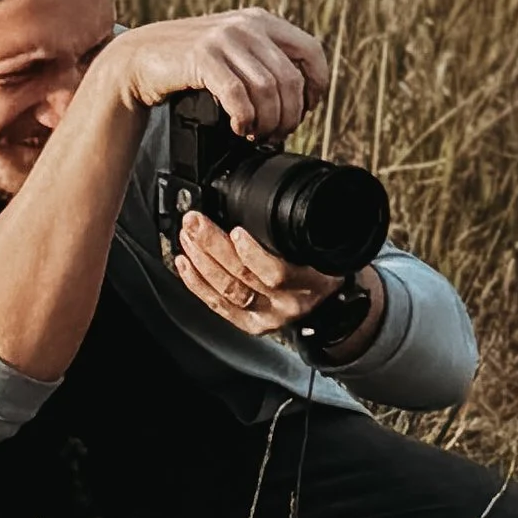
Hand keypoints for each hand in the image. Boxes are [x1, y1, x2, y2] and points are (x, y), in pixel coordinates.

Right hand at [108, 6, 329, 142]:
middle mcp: (247, 25)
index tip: (306, 110)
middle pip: (290, 78)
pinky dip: (244, 118)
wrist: (140, 57)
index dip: (317, 86)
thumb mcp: (235, 51)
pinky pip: (237, 95)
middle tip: (276, 134)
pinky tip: (239, 128)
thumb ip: (264, 61)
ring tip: (257, 134)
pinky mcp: (202, 57)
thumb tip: (303, 97)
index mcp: (261, 21)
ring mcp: (224, 39)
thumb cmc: (191, 63)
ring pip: (267, 90)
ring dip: (267, 122)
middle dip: (289, 115)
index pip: (311, 52)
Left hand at [174, 208, 341, 337]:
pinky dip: (197, 283)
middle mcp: (289, 303)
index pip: (278, 272)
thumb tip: (276, 193)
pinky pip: (219, 306)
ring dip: (201, 260)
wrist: (332, 302)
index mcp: (312, 281)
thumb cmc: (326, 267)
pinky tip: (185, 263)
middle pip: (243, 277)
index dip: (253, 253)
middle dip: (213, 245)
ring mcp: (268, 316)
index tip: (236, 230)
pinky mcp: (251, 324)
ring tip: (188, 236)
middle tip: (196, 221)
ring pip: (227, 290)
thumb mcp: (328, 246)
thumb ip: (305, 228)